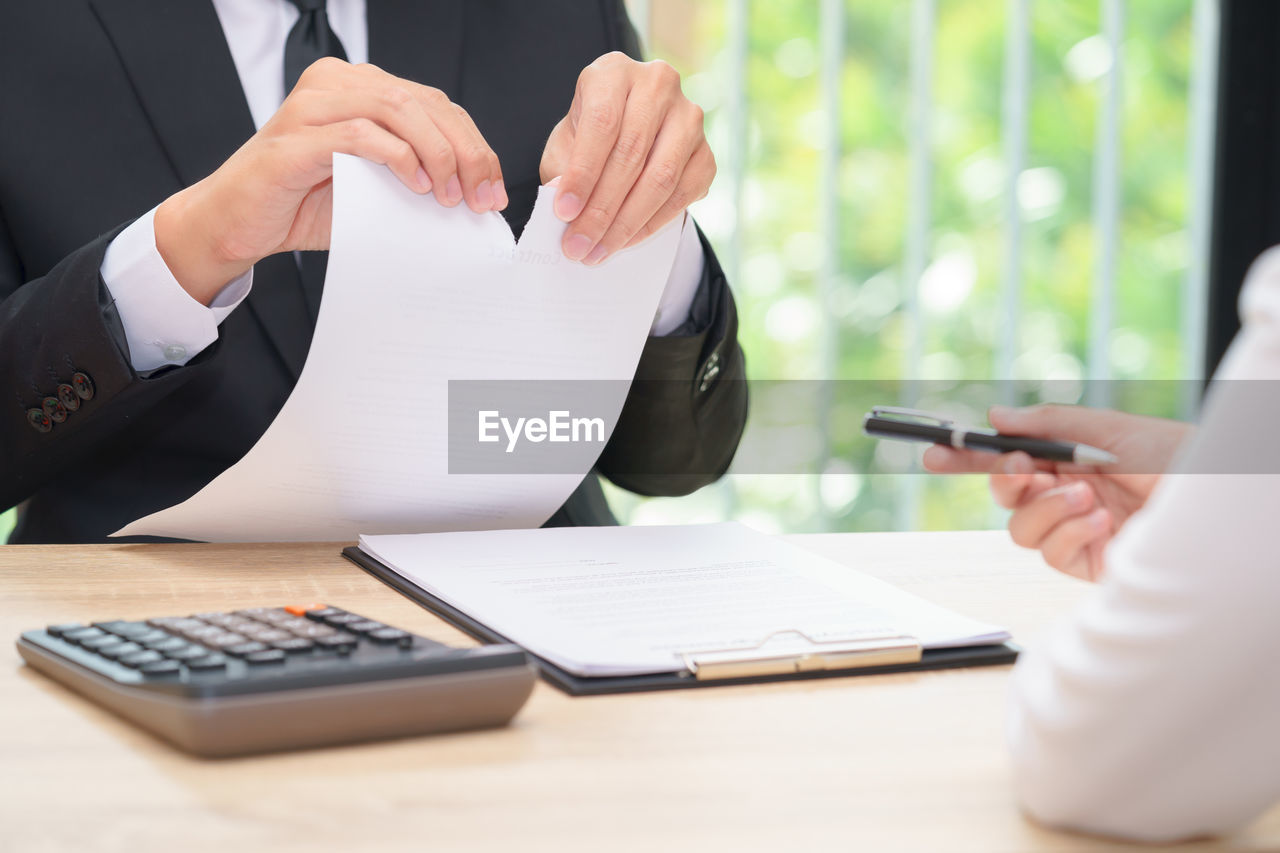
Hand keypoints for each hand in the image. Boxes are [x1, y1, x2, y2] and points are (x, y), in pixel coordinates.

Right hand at [154, 58, 506, 304]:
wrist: (238, 224)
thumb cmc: (303, 205)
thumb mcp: (374, 187)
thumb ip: (414, 174)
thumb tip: (475, 193)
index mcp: (358, 87)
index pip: (434, 104)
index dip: (473, 144)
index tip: (493, 190)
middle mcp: (336, 83)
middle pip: (424, 103)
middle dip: (465, 153)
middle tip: (481, 198)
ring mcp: (313, 105)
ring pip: (398, 109)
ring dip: (437, 154)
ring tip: (450, 196)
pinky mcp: (296, 137)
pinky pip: (360, 134)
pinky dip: (398, 157)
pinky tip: (417, 184)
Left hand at [540, 52, 713, 264]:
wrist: (628, 134)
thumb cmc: (590, 137)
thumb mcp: (565, 144)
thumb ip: (563, 170)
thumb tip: (567, 210)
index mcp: (615, 72)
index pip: (603, 124)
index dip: (583, 173)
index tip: (563, 212)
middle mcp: (658, 85)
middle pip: (632, 154)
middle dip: (601, 209)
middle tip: (578, 245)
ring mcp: (689, 118)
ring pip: (661, 178)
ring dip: (626, 223)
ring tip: (598, 250)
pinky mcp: (706, 153)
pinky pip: (682, 195)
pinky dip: (651, 224)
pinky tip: (626, 240)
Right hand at [923, 405, 1192, 580]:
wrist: (1220, 500)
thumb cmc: (1178, 458)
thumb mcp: (1109, 430)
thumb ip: (1050, 424)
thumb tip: (996, 417)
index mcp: (1072, 460)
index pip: (1008, 458)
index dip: (968, 457)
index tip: (936, 451)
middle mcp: (1069, 496)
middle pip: (1005, 496)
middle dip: (1004, 480)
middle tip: (1020, 467)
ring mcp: (1078, 531)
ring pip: (1021, 529)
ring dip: (1047, 508)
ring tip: (1088, 495)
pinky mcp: (1090, 564)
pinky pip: (1051, 554)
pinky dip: (1070, 534)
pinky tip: (1102, 522)